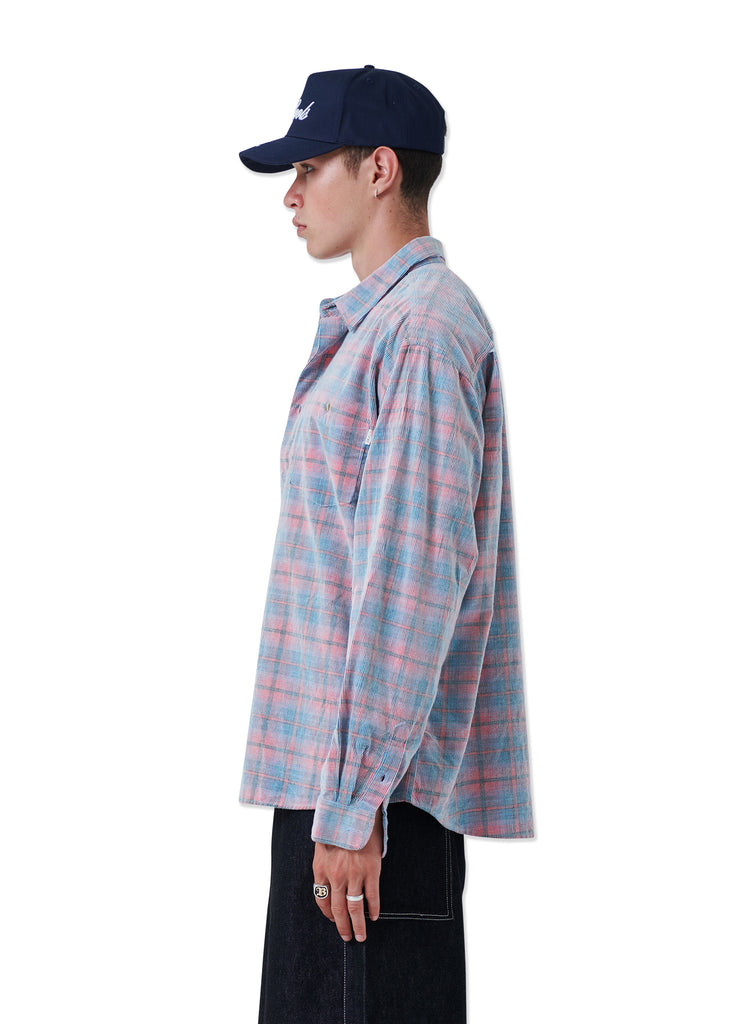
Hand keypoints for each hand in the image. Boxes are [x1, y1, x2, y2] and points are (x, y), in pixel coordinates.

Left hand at [312, 807, 381, 941]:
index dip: (328, 914)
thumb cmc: (337, 826)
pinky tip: (375, 916)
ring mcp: (354, 874)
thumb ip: (324, 865)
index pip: (321, 900)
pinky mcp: (371, 870)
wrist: (353, 810)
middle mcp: (336, 876)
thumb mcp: (322, 845)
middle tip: (348, 938)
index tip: (333, 920)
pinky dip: (374, 909)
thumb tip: (328, 883)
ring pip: (355, 908)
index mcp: (321, 870)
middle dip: (343, 927)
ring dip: (358, 925)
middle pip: (338, 909)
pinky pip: (372, 896)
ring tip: (361, 936)